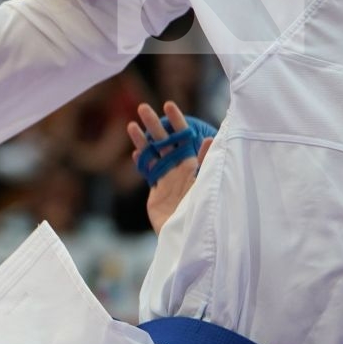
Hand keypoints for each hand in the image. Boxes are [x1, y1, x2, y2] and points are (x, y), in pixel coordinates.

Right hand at [128, 100, 212, 231]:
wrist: (185, 237)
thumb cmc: (199, 212)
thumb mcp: (203, 186)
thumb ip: (206, 163)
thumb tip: (211, 139)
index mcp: (190, 165)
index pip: (182, 138)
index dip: (176, 121)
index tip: (168, 105)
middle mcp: (178, 170)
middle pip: (164, 142)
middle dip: (154, 124)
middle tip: (143, 107)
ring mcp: (167, 180)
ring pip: (152, 155)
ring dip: (143, 140)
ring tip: (131, 125)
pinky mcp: (158, 193)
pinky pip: (149, 174)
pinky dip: (143, 163)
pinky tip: (136, 153)